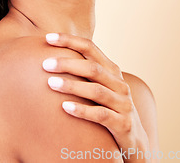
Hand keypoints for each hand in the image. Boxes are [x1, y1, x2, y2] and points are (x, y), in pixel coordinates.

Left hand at [42, 32, 150, 162]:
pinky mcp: (123, 124)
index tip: (48, 38)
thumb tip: (48, 55)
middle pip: (92, 68)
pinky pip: (101, 115)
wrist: (134, 140)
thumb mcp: (99, 86)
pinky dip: (82, 110)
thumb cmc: (107, 108)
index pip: (90, 48)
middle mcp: (119, 84)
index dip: (70, 40)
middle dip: (67, 64)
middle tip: (45, 64)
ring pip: (96, 90)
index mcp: (111, 71)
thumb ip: (81, 71)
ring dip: (71, 86)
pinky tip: (64, 107)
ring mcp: (123, 104)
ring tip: (50, 83)